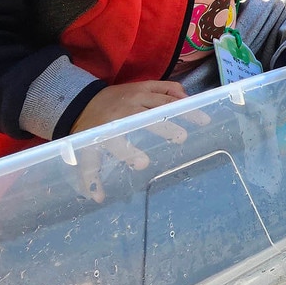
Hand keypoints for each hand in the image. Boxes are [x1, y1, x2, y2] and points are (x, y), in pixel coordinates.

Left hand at [70, 81, 210, 201]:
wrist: (82, 101)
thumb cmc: (89, 131)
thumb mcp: (86, 154)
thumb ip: (91, 176)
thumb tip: (98, 199)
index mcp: (108, 129)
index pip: (119, 143)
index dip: (129, 154)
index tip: (143, 164)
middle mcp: (124, 110)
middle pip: (148, 117)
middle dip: (165, 126)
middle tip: (182, 138)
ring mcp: (136, 94)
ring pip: (163, 100)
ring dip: (184, 109)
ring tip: (203, 119)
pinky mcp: (144, 85)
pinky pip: (165, 86)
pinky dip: (179, 93)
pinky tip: (191, 102)